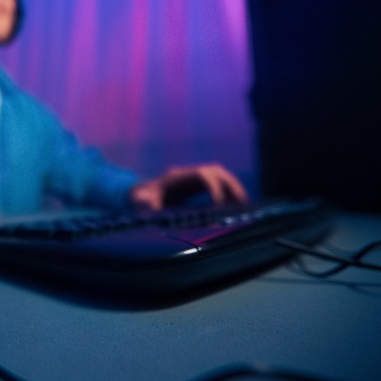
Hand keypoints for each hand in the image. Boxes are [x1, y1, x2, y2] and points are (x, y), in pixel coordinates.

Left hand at [130, 162, 247, 209]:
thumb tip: (150, 205)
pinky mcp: (196, 187)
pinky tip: (235, 209)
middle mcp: (187, 174)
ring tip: (243, 208)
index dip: (214, 187)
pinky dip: (228, 195)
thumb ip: (143, 202)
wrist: (136, 195)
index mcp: (176, 177)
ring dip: (233, 189)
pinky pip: (217, 185)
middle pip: (216, 171)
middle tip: (242, 204)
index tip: (219, 206)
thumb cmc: (137, 199)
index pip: (202, 174)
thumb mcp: (138, 201)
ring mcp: (192, 179)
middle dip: (231, 185)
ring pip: (220, 177)